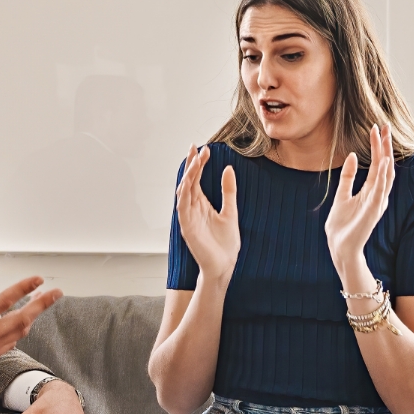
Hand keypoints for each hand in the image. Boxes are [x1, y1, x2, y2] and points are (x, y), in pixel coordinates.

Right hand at [0, 254, 63, 388]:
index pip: (6, 300)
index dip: (24, 288)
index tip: (39, 279)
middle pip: (23, 319)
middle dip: (42, 305)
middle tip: (56, 293)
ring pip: (19, 332)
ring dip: (31, 317)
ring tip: (40, 303)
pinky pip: (10, 344)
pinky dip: (19, 332)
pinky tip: (21, 323)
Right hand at [176, 145, 239, 280]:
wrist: (224, 265)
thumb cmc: (226, 243)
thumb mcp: (231, 211)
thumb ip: (228, 191)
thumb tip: (228, 168)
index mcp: (202, 204)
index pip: (197, 179)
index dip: (199, 164)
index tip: (205, 149)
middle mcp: (192, 208)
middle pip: (188, 182)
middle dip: (191, 165)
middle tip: (196, 148)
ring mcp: (188, 217)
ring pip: (183, 192)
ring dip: (187, 176)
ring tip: (194, 161)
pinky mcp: (187, 227)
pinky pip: (182, 207)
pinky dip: (183, 194)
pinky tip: (188, 183)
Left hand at [324, 124, 394, 270]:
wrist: (339, 247)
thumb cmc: (342, 225)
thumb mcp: (342, 195)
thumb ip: (348, 176)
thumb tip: (352, 155)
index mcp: (370, 191)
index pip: (377, 164)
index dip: (377, 146)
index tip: (375, 128)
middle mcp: (377, 195)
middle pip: (385, 166)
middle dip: (385, 146)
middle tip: (384, 126)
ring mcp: (377, 203)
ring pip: (386, 175)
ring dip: (386, 156)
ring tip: (384, 138)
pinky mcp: (374, 211)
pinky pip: (381, 191)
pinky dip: (383, 176)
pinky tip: (383, 162)